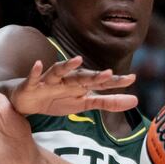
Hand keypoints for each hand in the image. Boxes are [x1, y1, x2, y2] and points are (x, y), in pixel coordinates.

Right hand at [10, 56, 136, 115]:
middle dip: (95, 76)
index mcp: (81, 85)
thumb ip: (109, 102)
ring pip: (58, 72)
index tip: (132, 78)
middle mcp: (67, 80)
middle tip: (110, 73)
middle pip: (82, 77)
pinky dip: (36, 71)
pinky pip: (33, 77)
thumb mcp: (85, 103)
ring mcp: (49, 81)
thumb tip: (136, 101)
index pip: (100, 83)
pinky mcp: (32, 84)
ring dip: (67, 66)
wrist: (28, 102)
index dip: (115, 81)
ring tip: (77, 60)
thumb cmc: (59, 99)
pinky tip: (39, 64)